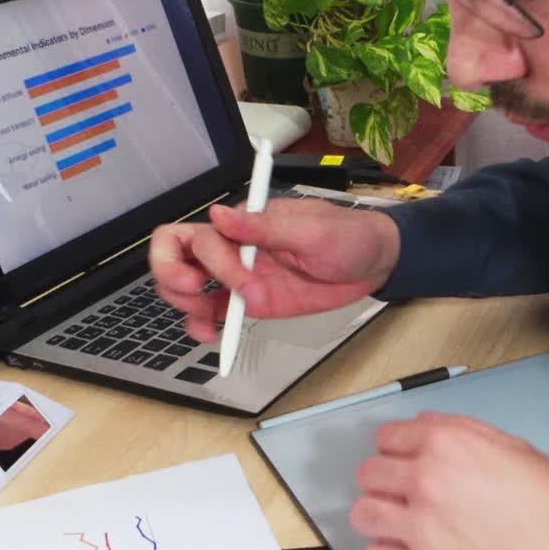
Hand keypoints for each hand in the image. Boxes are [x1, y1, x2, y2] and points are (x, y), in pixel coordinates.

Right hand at [148, 199, 400, 341]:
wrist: (374, 264)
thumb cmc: (347, 236)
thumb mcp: (312, 230)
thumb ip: (265, 228)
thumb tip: (221, 214)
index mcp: (246, 224)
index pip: (198, 235)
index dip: (205, 259)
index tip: (230, 279)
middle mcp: (235, 248)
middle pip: (177, 257)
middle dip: (174, 278)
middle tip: (200, 296)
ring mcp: (240, 277)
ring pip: (186, 287)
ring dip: (184, 304)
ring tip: (209, 322)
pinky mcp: (251, 302)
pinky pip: (214, 312)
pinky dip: (202, 324)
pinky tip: (211, 335)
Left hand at [351, 412, 548, 549]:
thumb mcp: (521, 451)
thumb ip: (469, 434)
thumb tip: (432, 426)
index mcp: (452, 445)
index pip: (390, 435)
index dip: (394, 445)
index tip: (396, 453)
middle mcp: (429, 482)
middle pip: (370, 473)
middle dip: (382, 478)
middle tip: (396, 488)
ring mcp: (421, 530)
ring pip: (363, 514)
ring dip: (377, 514)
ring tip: (394, 520)